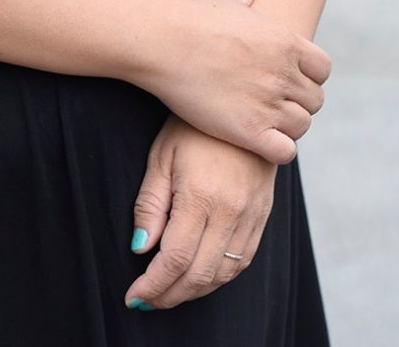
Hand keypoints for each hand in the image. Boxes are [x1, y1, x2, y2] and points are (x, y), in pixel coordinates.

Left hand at [123, 114, 277, 311]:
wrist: (244, 98)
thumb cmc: (193, 124)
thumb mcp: (162, 154)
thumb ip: (150, 204)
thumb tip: (140, 247)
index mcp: (202, 196)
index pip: (174, 259)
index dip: (152, 285)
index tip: (133, 295)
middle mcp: (232, 211)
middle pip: (200, 275)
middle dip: (170, 295)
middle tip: (148, 299)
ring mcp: (252, 214)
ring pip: (224, 273)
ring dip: (195, 290)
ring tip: (170, 291)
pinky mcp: (264, 213)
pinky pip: (244, 259)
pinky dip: (221, 276)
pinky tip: (202, 275)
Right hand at [133, 0, 331, 166]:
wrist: (165, 42)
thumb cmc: (192, 18)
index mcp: (286, 41)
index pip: (323, 69)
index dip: (309, 76)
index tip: (289, 78)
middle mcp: (284, 73)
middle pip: (315, 100)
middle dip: (299, 103)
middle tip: (274, 103)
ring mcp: (269, 103)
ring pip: (302, 126)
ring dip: (287, 127)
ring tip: (265, 123)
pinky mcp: (250, 131)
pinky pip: (285, 151)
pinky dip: (277, 150)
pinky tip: (258, 140)